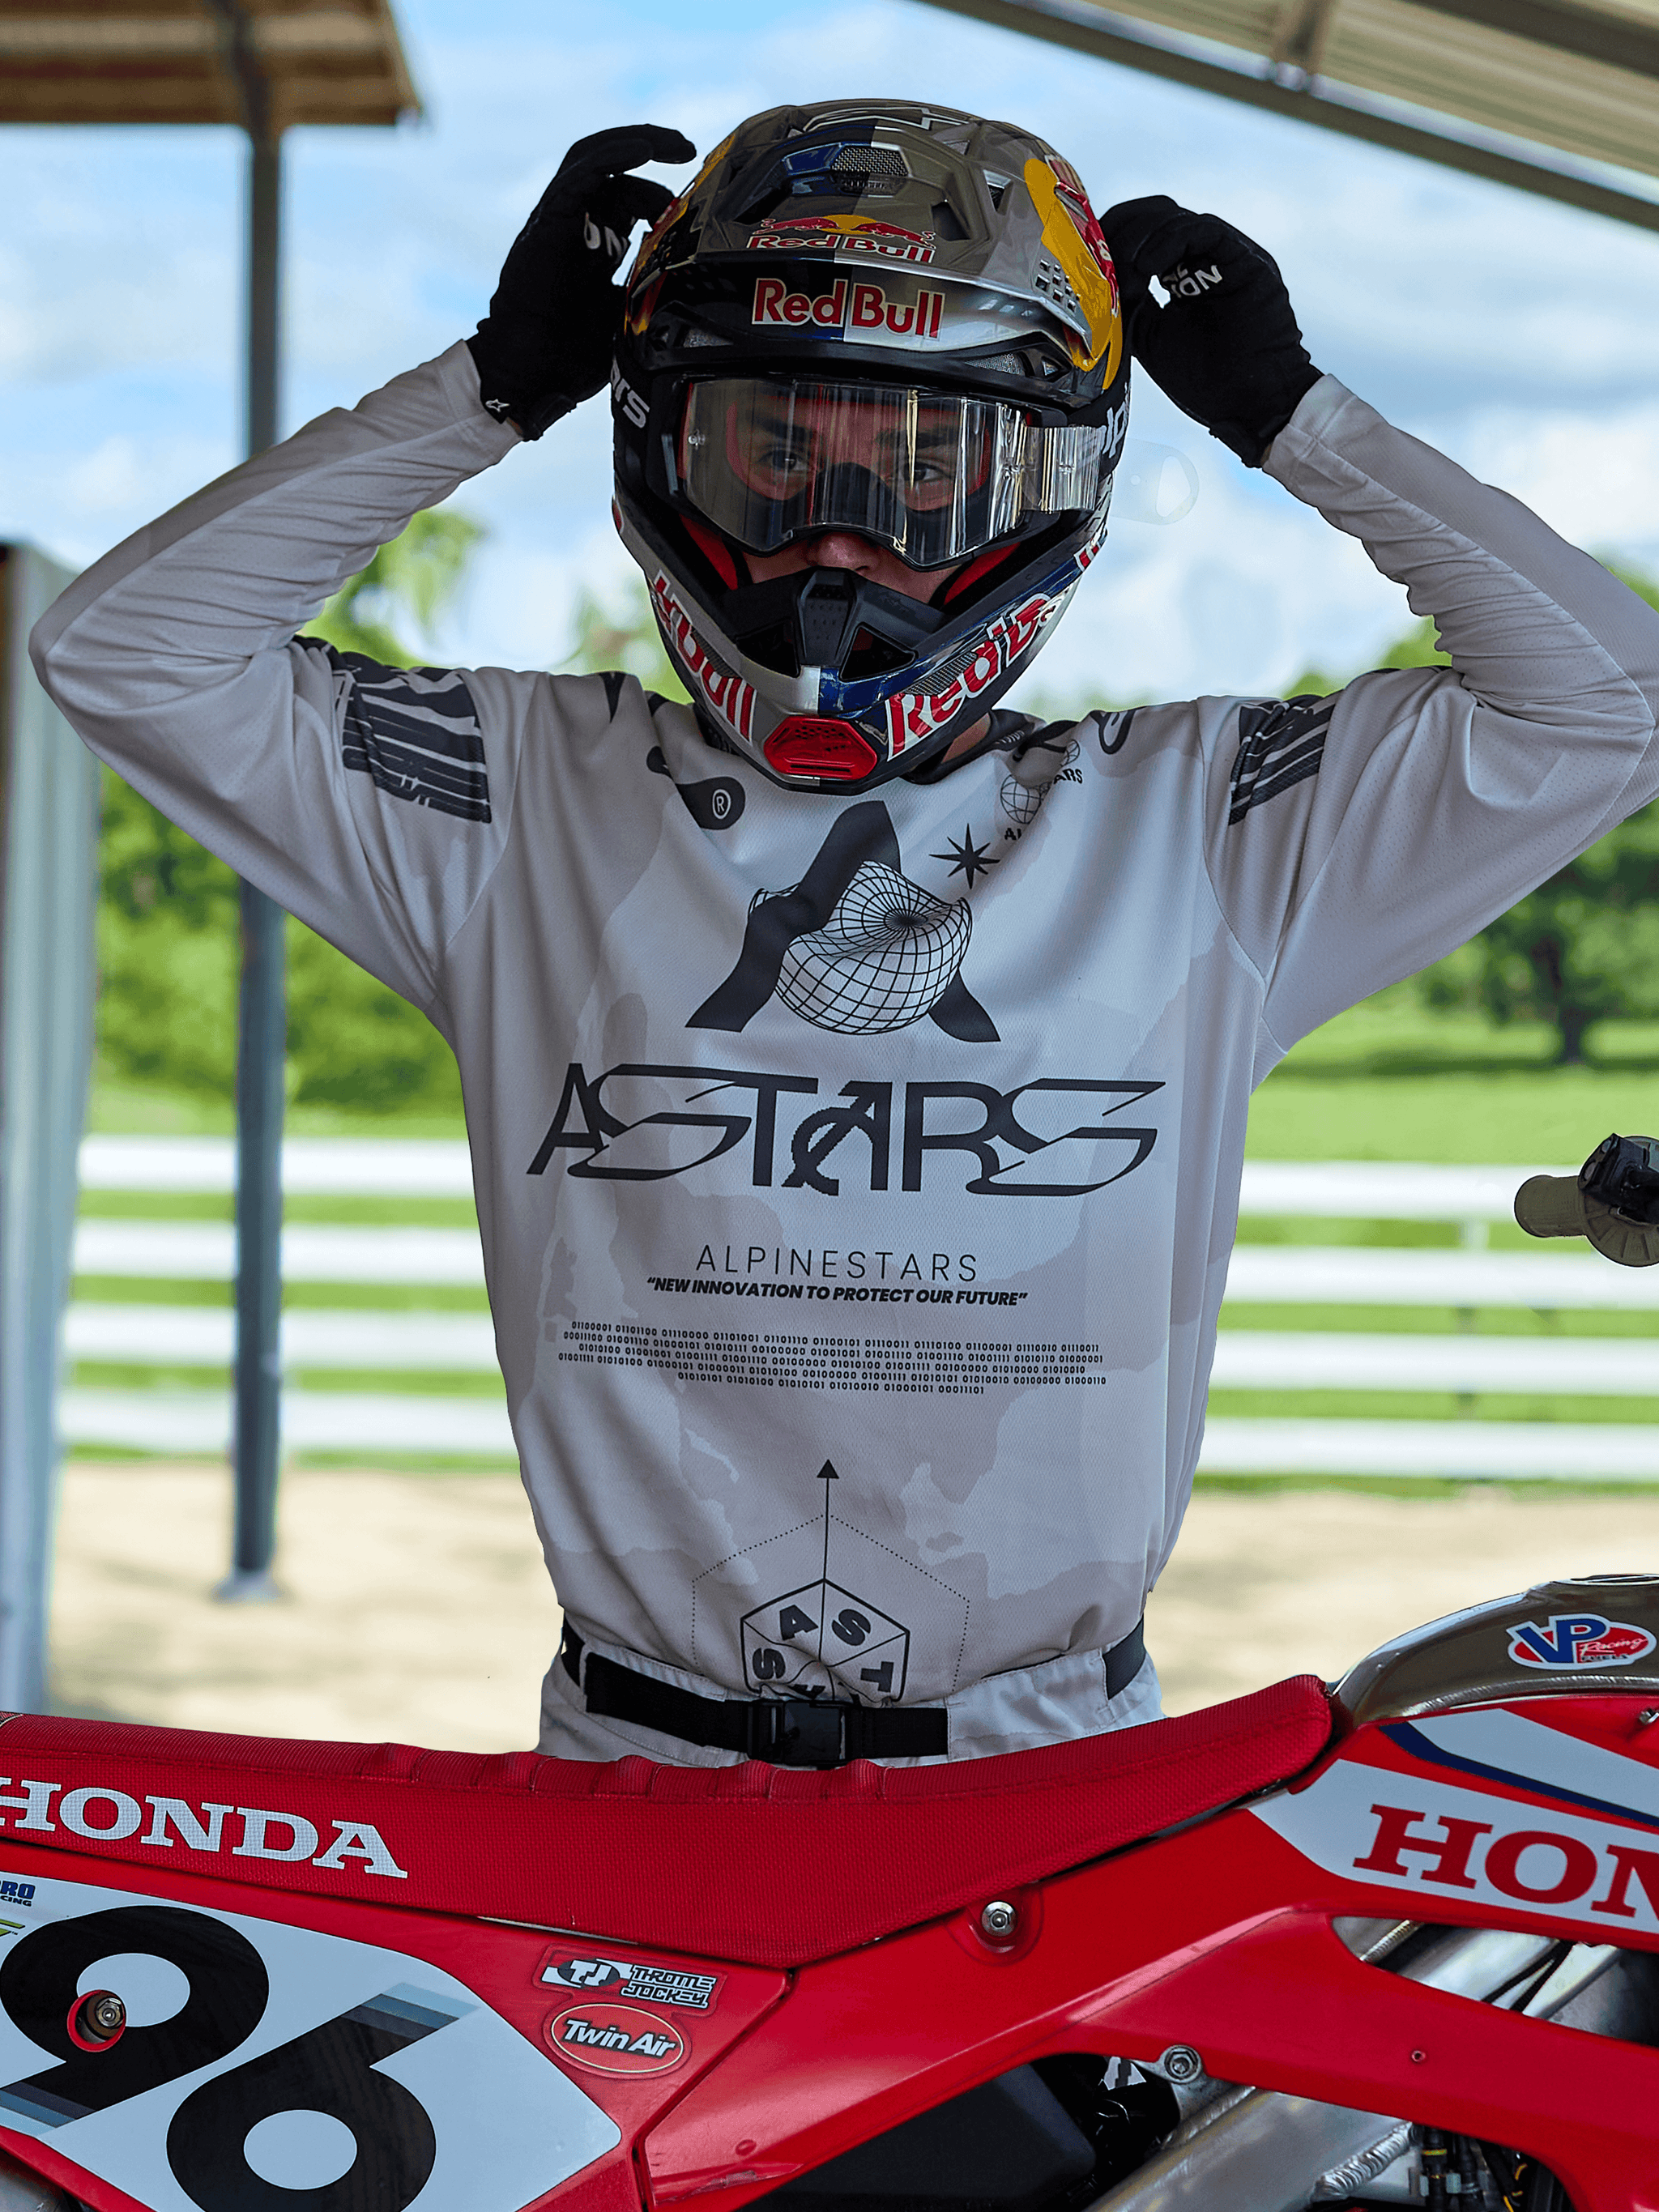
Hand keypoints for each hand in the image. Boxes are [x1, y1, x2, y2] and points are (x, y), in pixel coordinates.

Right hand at [470, 124, 694, 440]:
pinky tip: (642, 149)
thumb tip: (699, 286)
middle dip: (653, 148)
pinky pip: (579, 176)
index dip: (662, 191)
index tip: (699, 199)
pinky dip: (611, 156)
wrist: (532, 374)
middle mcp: (579, 225)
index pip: (630, 197)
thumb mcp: (631, 317)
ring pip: (595, 158)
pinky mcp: (548, 222)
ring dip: (637, 142)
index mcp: (597, 245)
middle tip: (690, 149)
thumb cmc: (575, 356)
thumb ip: (655, 291)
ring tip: (674, 143)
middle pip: (615, 167)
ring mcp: (561, 221)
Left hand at [1100, 196, 1319, 465]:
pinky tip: (1144, 267)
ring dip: (1138, 238)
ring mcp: (1227, 256)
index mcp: (1184, 273)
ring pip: (1175, 217)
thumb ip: (1128, 305)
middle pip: (1156, 215)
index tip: (1087, 263)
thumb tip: (1096, 282)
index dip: (1112, 239)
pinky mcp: (1245, 259)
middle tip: (1097, 256)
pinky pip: (1203, 230)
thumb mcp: (1149, 337)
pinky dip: (1167, 240)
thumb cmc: (1208, 380)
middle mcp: (1206, 258)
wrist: (1252, 404)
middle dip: (1120, 228)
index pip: (1144, 234)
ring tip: (1122, 271)